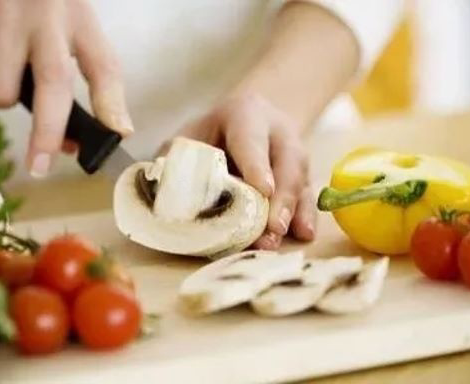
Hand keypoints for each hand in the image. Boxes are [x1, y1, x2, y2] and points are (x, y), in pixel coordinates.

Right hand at [0, 0, 132, 175]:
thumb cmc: (28, 7)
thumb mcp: (61, 23)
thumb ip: (71, 75)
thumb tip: (71, 144)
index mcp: (79, 16)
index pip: (104, 65)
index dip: (112, 104)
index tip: (118, 135)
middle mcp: (47, 14)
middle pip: (54, 83)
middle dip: (48, 133)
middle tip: (40, 166)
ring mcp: (5, 15)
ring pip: (2, 91)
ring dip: (0, 99)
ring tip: (0, 71)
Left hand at [160, 93, 315, 249]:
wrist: (246, 121)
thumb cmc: (211, 133)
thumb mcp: (189, 136)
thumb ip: (176, 159)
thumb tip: (160, 194)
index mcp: (245, 114)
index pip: (252, 138)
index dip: (256, 164)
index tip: (262, 190)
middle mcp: (277, 130)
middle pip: (286, 161)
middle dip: (281, 196)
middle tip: (273, 227)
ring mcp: (294, 152)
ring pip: (301, 179)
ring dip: (293, 211)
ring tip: (280, 237)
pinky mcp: (303, 175)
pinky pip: (309, 194)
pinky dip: (306, 215)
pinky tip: (304, 234)